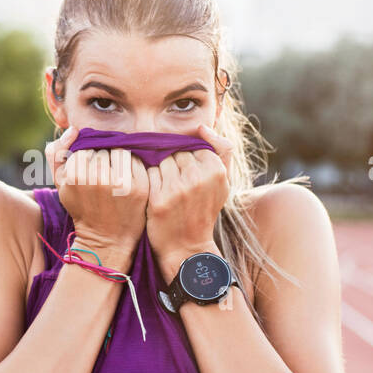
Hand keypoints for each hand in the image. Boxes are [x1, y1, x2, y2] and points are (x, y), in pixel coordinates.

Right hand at [45, 127, 148, 270]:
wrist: (105, 238)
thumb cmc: (82, 207)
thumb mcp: (60, 183)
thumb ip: (56, 153)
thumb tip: (73, 129)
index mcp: (75, 176)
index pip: (84, 148)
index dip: (87, 158)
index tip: (89, 174)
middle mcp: (97, 178)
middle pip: (102, 149)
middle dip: (102, 159)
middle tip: (103, 177)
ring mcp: (119, 182)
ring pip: (119, 151)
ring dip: (117, 160)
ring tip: (115, 176)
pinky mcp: (138, 186)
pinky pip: (135, 159)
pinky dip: (131, 165)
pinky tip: (127, 179)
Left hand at [146, 123, 233, 279]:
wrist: (188, 247)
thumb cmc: (204, 210)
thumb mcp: (223, 182)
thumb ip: (221, 150)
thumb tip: (202, 125)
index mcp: (216, 170)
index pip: (193, 146)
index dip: (188, 158)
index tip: (187, 173)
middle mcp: (197, 178)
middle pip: (175, 151)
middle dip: (173, 163)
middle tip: (175, 182)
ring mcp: (177, 189)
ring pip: (160, 160)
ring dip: (160, 170)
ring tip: (166, 187)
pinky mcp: (158, 199)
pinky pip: (149, 174)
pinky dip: (150, 180)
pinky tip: (156, 192)